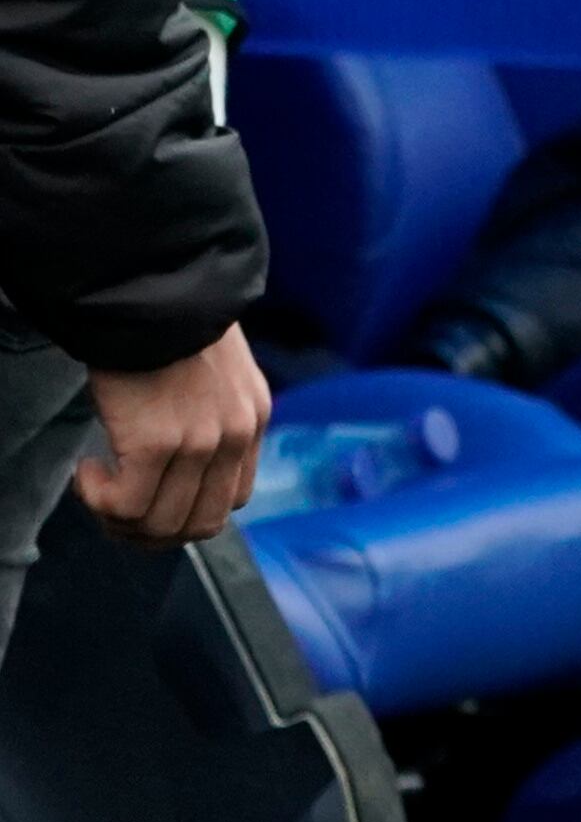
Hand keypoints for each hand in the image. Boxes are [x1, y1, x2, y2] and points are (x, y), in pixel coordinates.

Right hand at [78, 325, 267, 549]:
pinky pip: (126, 506)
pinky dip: (99, 500)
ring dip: (120, 520)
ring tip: (97, 489)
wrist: (151, 289)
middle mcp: (236, 436)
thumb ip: (211, 420)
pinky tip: (87, 470)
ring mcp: (200, 442)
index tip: (150, 499)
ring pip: (160, 524)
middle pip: (199, 525)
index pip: (230, 501)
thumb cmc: (169, 329)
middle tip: (115, 511)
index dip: (184, 514)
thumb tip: (178, 471)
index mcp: (253, 421)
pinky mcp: (158, 443)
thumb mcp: (216, 376)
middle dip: (152, 532)